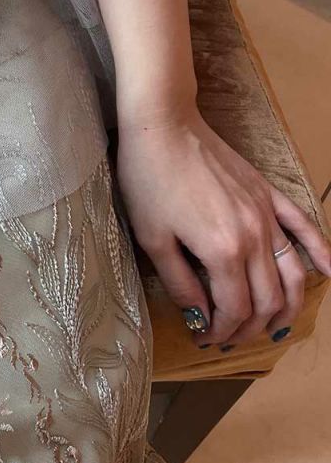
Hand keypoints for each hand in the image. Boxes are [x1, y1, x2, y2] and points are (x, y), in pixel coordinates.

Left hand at [114, 100, 330, 348]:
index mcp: (224, 251)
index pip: (235, 309)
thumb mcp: (153, 239)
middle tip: (229, 336)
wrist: (162, 124)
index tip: (204, 338)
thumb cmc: (149, 179)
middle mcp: (255, 237)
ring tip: (273, 326)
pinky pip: (304, 226)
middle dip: (250, 328)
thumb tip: (200, 318)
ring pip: (293, 273)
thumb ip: (181, 285)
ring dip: (288, 307)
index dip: (222, 331)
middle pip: (267, 299)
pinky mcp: (268, 193)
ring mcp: (267, 214)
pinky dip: (322, 252)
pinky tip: (329, 273)